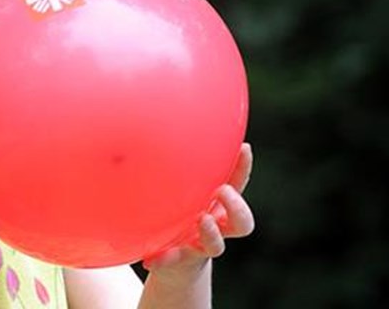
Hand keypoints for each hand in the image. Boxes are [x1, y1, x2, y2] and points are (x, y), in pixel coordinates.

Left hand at [141, 143, 256, 271]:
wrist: (174, 263)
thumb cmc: (179, 217)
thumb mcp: (180, 192)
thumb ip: (173, 169)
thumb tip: (145, 126)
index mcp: (218, 207)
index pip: (237, 185)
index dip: (243, 168)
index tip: (243, 147)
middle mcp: (216, 228)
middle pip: (243, 223)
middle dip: (237, 207)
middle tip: (222, 191)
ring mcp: (201, 247)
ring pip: (217, 246)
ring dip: (210, 233)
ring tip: (201, 220)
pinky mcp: (181, 261)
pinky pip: (174, 263)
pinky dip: (163, 260)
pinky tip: (149, 260)